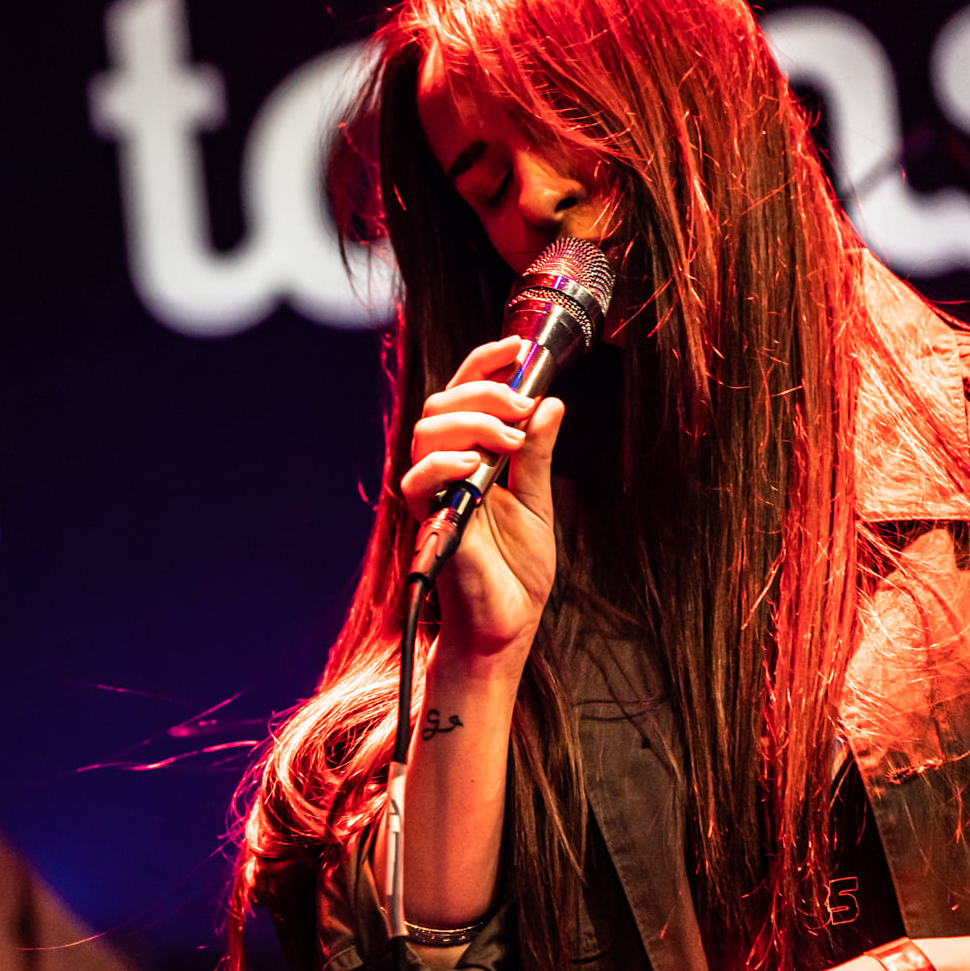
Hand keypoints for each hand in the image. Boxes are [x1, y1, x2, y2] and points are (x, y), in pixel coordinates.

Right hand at [400, 336, 564, 661]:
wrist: (507, 623)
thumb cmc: (516, 569)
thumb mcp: (540, 501)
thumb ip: (539, 454)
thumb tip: (551, 403)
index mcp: (472, 456)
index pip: (465, 395)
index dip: (485, 364)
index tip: (517, 347)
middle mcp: (447, 469)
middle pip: (442, 404)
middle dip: (484, 392)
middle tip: (522, 406)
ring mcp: (435, 492)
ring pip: (427, 432)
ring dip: (470, 422)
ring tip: (509, 438)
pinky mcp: (428, 520)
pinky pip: (417, 480)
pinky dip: (444, 463)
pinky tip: (475, 464)